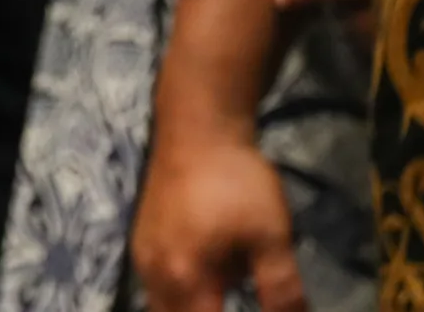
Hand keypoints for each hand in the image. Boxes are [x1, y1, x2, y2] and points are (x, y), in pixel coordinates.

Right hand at [134, 132, 307, 311]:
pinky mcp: (142, 242)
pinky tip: (208, 272)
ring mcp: (142, 257)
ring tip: (225, 288)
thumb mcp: (272, 236)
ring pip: (163, 307)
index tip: (258, 307)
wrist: (196, 128)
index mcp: (185, 277)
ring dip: (194, 307)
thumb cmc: (236, 180)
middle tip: (233, 300)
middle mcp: (154, 274)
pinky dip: (183, 294)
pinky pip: (158, 287)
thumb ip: (281, 289)